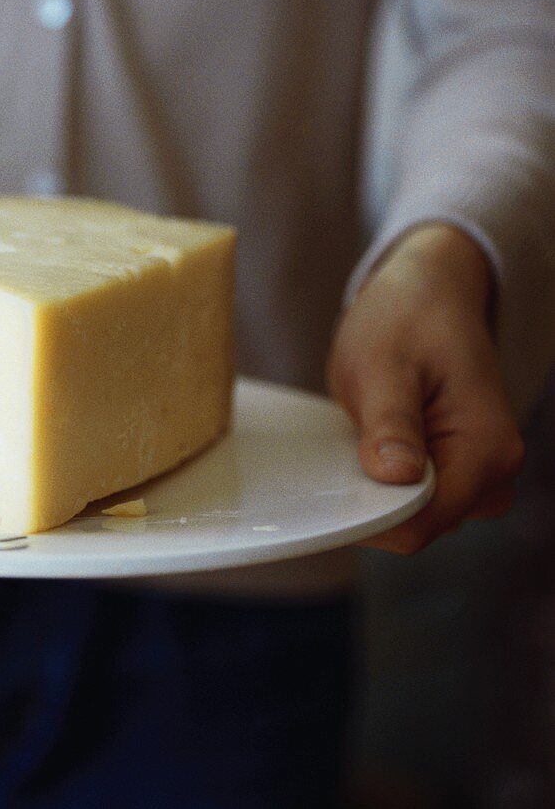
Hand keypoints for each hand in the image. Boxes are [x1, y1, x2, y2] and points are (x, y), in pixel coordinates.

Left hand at [328, 223, 523, 553]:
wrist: (427, 293)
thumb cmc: (406, 319)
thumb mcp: (384, 363)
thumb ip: (392, 422)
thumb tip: (396, 476)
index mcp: (486, 450)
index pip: (423, 523)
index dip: (369, 519)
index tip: (325, 495)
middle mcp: (493, 472)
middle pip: (419, 526)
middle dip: (369, 502)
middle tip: (332, 457)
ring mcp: (476, 473)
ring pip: (414, 515)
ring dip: (374, 490)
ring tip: (350, 440)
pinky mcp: (454, 468)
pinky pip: (413, 496)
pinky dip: (381, 480)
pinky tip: (359, 447)